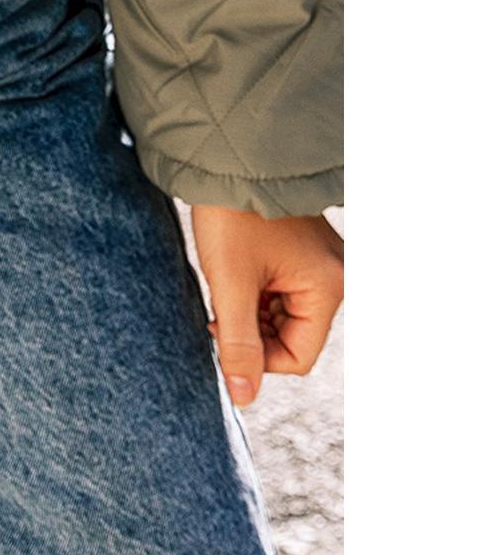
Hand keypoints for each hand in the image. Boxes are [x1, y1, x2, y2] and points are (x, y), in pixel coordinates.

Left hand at [190, 205, 343, 409]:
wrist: (225, 157)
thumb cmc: (230, 217)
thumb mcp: (230, 284)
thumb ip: (239, 344)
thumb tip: (243, 396)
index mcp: (329, 286)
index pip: (298, 357)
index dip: (257, 358)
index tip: (220, 332)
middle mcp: (335, 275)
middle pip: (293, 336)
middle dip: (254, 330)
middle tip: (219, 307)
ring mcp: (322, 262)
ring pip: (285, 315)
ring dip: (253, 311)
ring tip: (227, 283)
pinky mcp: (305, 251)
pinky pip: (284, 291)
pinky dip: (257, 292)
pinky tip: (236, 271)